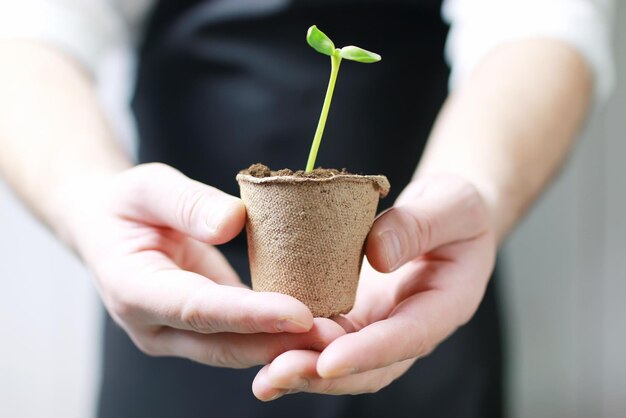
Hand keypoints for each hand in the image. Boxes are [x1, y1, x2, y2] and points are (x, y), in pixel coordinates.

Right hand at [63, 163, 344, 367]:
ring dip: (284, 346)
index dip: (249, 314)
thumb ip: (186, 202)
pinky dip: (276, 334)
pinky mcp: (199, 330)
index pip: (198, 308)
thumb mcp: (147, 186)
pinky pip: (240, 337)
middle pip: (222, 342)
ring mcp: (176, 335)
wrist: (107, 229)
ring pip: (235, 349)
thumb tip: (232, 222)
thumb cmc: (126, 205)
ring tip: (334, 336)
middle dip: (278, 342)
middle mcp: (154, 326)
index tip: (299, 313)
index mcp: (133, 289)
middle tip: (333, 336)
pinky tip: (314, 326)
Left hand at [252, 175, 495, 398]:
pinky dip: (295, 344)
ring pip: (341, 358)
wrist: (443, 217)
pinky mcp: (354, 313)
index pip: (407, 337)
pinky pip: (325, 336)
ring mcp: (379, 323)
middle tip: (278, 374)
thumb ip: (420, 225)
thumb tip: (377, 255)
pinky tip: (262, 345)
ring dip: (302, 367)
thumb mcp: (451, 205)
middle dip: (322, 374)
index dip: (368, 353)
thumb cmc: (455, 208)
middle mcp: (408, 325)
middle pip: (369, 365)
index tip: (329, 361)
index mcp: (444, 304)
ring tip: (264, 377)